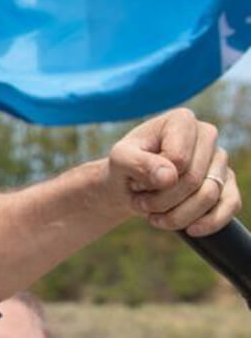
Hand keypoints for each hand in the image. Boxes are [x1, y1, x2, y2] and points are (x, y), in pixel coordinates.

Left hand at [107, 108, 241, 235]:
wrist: (130, 184)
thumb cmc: (125, 166)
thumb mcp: (120, 160)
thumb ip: (138, 163)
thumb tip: (169, 176)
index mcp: (182, 120)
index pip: (178, 159)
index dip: (154, 178)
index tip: (135, 181)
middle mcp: (206, 135)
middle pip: (193, 179)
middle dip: (163, 200)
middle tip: (141, 204)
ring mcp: (219, 160)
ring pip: (209, 196)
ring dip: (179, 215)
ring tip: (154, 216)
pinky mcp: (228, 183)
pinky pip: (229, 207)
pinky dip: (208, 223)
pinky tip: (189, 229)